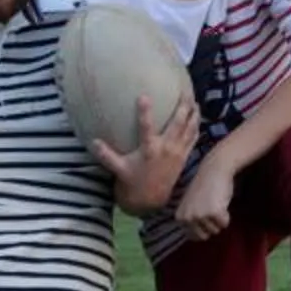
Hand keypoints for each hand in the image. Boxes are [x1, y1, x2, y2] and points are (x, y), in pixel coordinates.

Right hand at [94, 96, 199, 218]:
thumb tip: (93, 141)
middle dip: (183, 106)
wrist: (151, 199)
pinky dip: (197, 126)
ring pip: (189, 128)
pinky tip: (198, 115)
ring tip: (195, 98)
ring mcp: (177, 152)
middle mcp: (166, 149)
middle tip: (185, 90)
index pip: (146, 128)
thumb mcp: (118, 169)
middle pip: (178, 123)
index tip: (144, 96)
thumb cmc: (133, 181)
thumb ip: (106, 155)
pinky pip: (194, 138)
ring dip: (193, 113)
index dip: (145, 112)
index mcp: (149, 150)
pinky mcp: (184, 156)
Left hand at [172, 160, 235, 240]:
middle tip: (211, 207)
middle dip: (211, 224)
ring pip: (216, 230)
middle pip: (205, 235)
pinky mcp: (214, 212)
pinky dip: (226, 215)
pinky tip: (221, 202)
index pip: (194, 236)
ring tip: (215, 202)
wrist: (214, 169)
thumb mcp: (191, 204)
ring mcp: (200, 215)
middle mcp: (187, 218)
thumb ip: (190, 220)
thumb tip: (195, 239)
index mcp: (180, 217)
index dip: (203, 225)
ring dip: (219, 218)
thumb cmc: (205, 186)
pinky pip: (225, 224)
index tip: (203, 210)